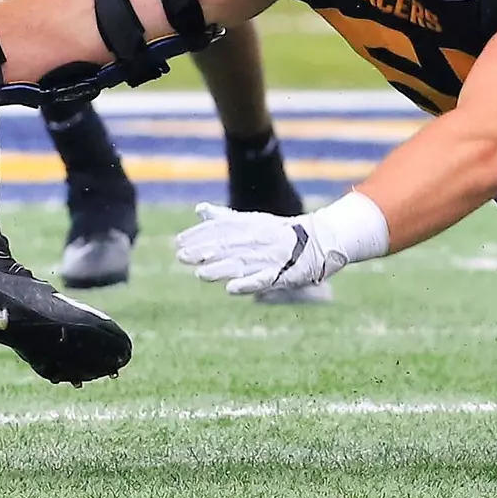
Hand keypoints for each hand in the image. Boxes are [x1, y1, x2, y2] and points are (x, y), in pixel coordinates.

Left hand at [175, 193, 388, 294]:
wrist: (318, 241)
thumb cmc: (278, 232)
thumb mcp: (251, 221)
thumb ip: (224, 218)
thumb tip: (199, 208)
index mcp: (249, 226)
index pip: (220, 230)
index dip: (198, 236)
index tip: (178, 242)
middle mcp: (256, 241)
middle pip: (227, 246)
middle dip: (203, 251)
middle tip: (181, 257)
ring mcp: (268, 258)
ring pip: (240, 264)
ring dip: (220, 269)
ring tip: (200, 273)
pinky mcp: (281, 275)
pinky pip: (262, 280)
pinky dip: (247, 285)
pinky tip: (231, 289)